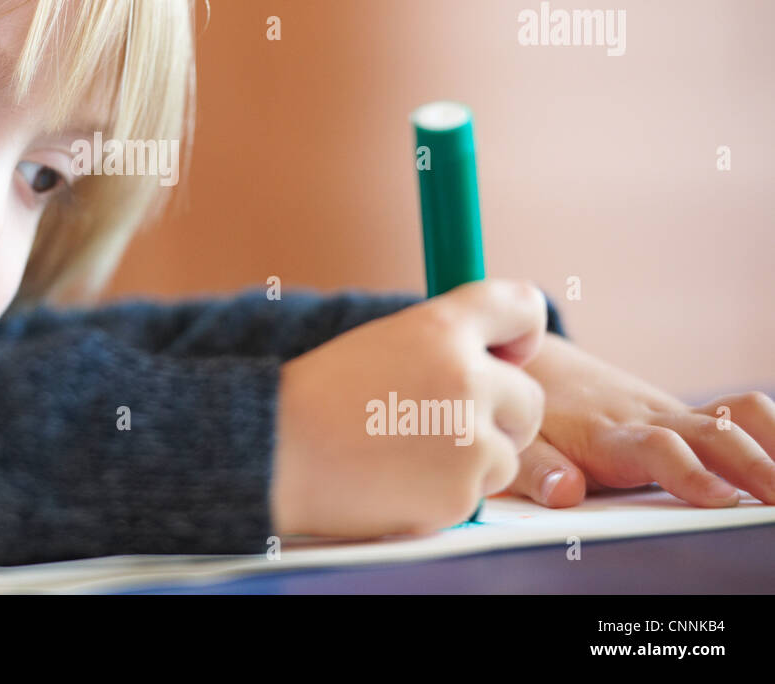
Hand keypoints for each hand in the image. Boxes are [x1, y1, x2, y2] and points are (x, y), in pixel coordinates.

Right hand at [272, 279, 548, 537]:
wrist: (275, 452)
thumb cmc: (320, 397)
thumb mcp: (384, 342)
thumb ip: (444, 346)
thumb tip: (501, 366)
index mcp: (441, 328)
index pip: (522, 308)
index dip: (521, 334)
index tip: (508, 354)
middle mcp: (466, 377)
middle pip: (529, 399)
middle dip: (500, 416)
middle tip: (443, 425)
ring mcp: (469, 438)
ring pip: (507, 454)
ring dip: (472, 460)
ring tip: (405, 454)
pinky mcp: (462, 492)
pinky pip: (478, 495)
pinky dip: (445, 495)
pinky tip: (397, 481)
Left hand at [505, 332, 774, 506]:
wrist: (534, 360)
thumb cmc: (531, 414)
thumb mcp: (522, 443)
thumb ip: (539, 470)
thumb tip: (567, 493)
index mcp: (608, 434)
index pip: (656, 448)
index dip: (688, 472)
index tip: (720, 497)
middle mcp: (648, 418)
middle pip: (710, 434)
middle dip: (752, 465)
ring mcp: (671, 413)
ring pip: (731, 417)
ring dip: (769, 443)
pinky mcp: (683, 414)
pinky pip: (734, 414)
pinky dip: (767, 432)